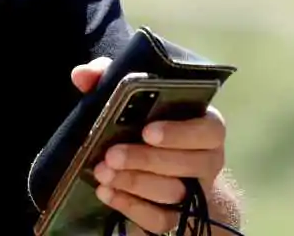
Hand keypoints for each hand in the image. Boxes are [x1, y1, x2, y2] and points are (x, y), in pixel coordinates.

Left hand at [72, 57, 227, 235]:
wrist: (158, 163)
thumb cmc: (146, 120)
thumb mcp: (128, 93)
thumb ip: (107, 77)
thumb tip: (82, 75)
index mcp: (204, 126)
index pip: (210, 130)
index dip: (181, 133)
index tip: (148, 132)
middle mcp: (207, 160)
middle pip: (189, 164)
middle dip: (146, 160)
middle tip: (111, 155)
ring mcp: (196, 191)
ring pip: (174, 192)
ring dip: (135, 183)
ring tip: (103, 173)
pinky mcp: (177, 216)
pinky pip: (161, 219)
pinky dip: (132, 207)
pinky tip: (107, 193)